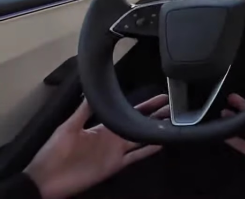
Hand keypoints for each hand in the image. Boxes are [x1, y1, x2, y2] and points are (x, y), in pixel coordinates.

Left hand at [24, 94, 168, 198]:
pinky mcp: (115, 166)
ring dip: (155, 131)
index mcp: (102, 127)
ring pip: (140, 139)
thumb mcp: (68, 127)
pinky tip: (161, 144)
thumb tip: (94, 90)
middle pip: (139, 124)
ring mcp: (115, 152)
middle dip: (156, 116)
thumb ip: (84, 110)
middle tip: (175, 108)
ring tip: (174, 123)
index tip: (161, 97)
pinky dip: (148, 151)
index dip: (145, 105)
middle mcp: (112, 138)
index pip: (127, 112)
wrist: (46, 178)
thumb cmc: (54, 151)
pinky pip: (135, 157)